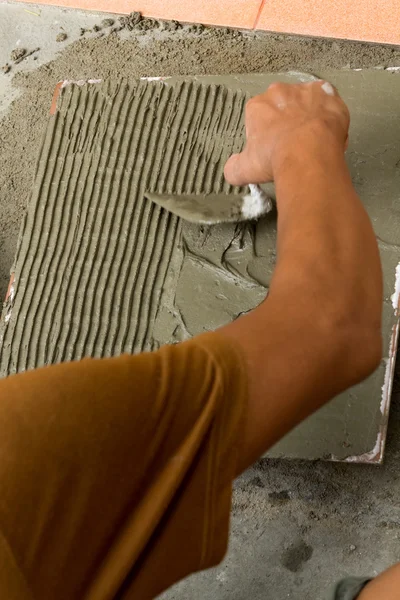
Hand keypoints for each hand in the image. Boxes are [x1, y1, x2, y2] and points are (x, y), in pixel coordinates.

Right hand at [224, 81, 349, 185]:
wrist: (308, 153)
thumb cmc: (273, 158)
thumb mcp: (244, 170)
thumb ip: (233, 168)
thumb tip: (231, 169)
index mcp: (257, 106)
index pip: (257, 116)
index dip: (264, 134)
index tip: (271, 149)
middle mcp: (280, 92)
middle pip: (281, 105)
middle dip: (285, 120)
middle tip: (292, 143)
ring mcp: (306, 90)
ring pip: (305, 100)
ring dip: (307, 114)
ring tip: (312, 138)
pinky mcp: (329, 94)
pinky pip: (329, 99)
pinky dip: (329, 110)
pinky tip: (329, 127)